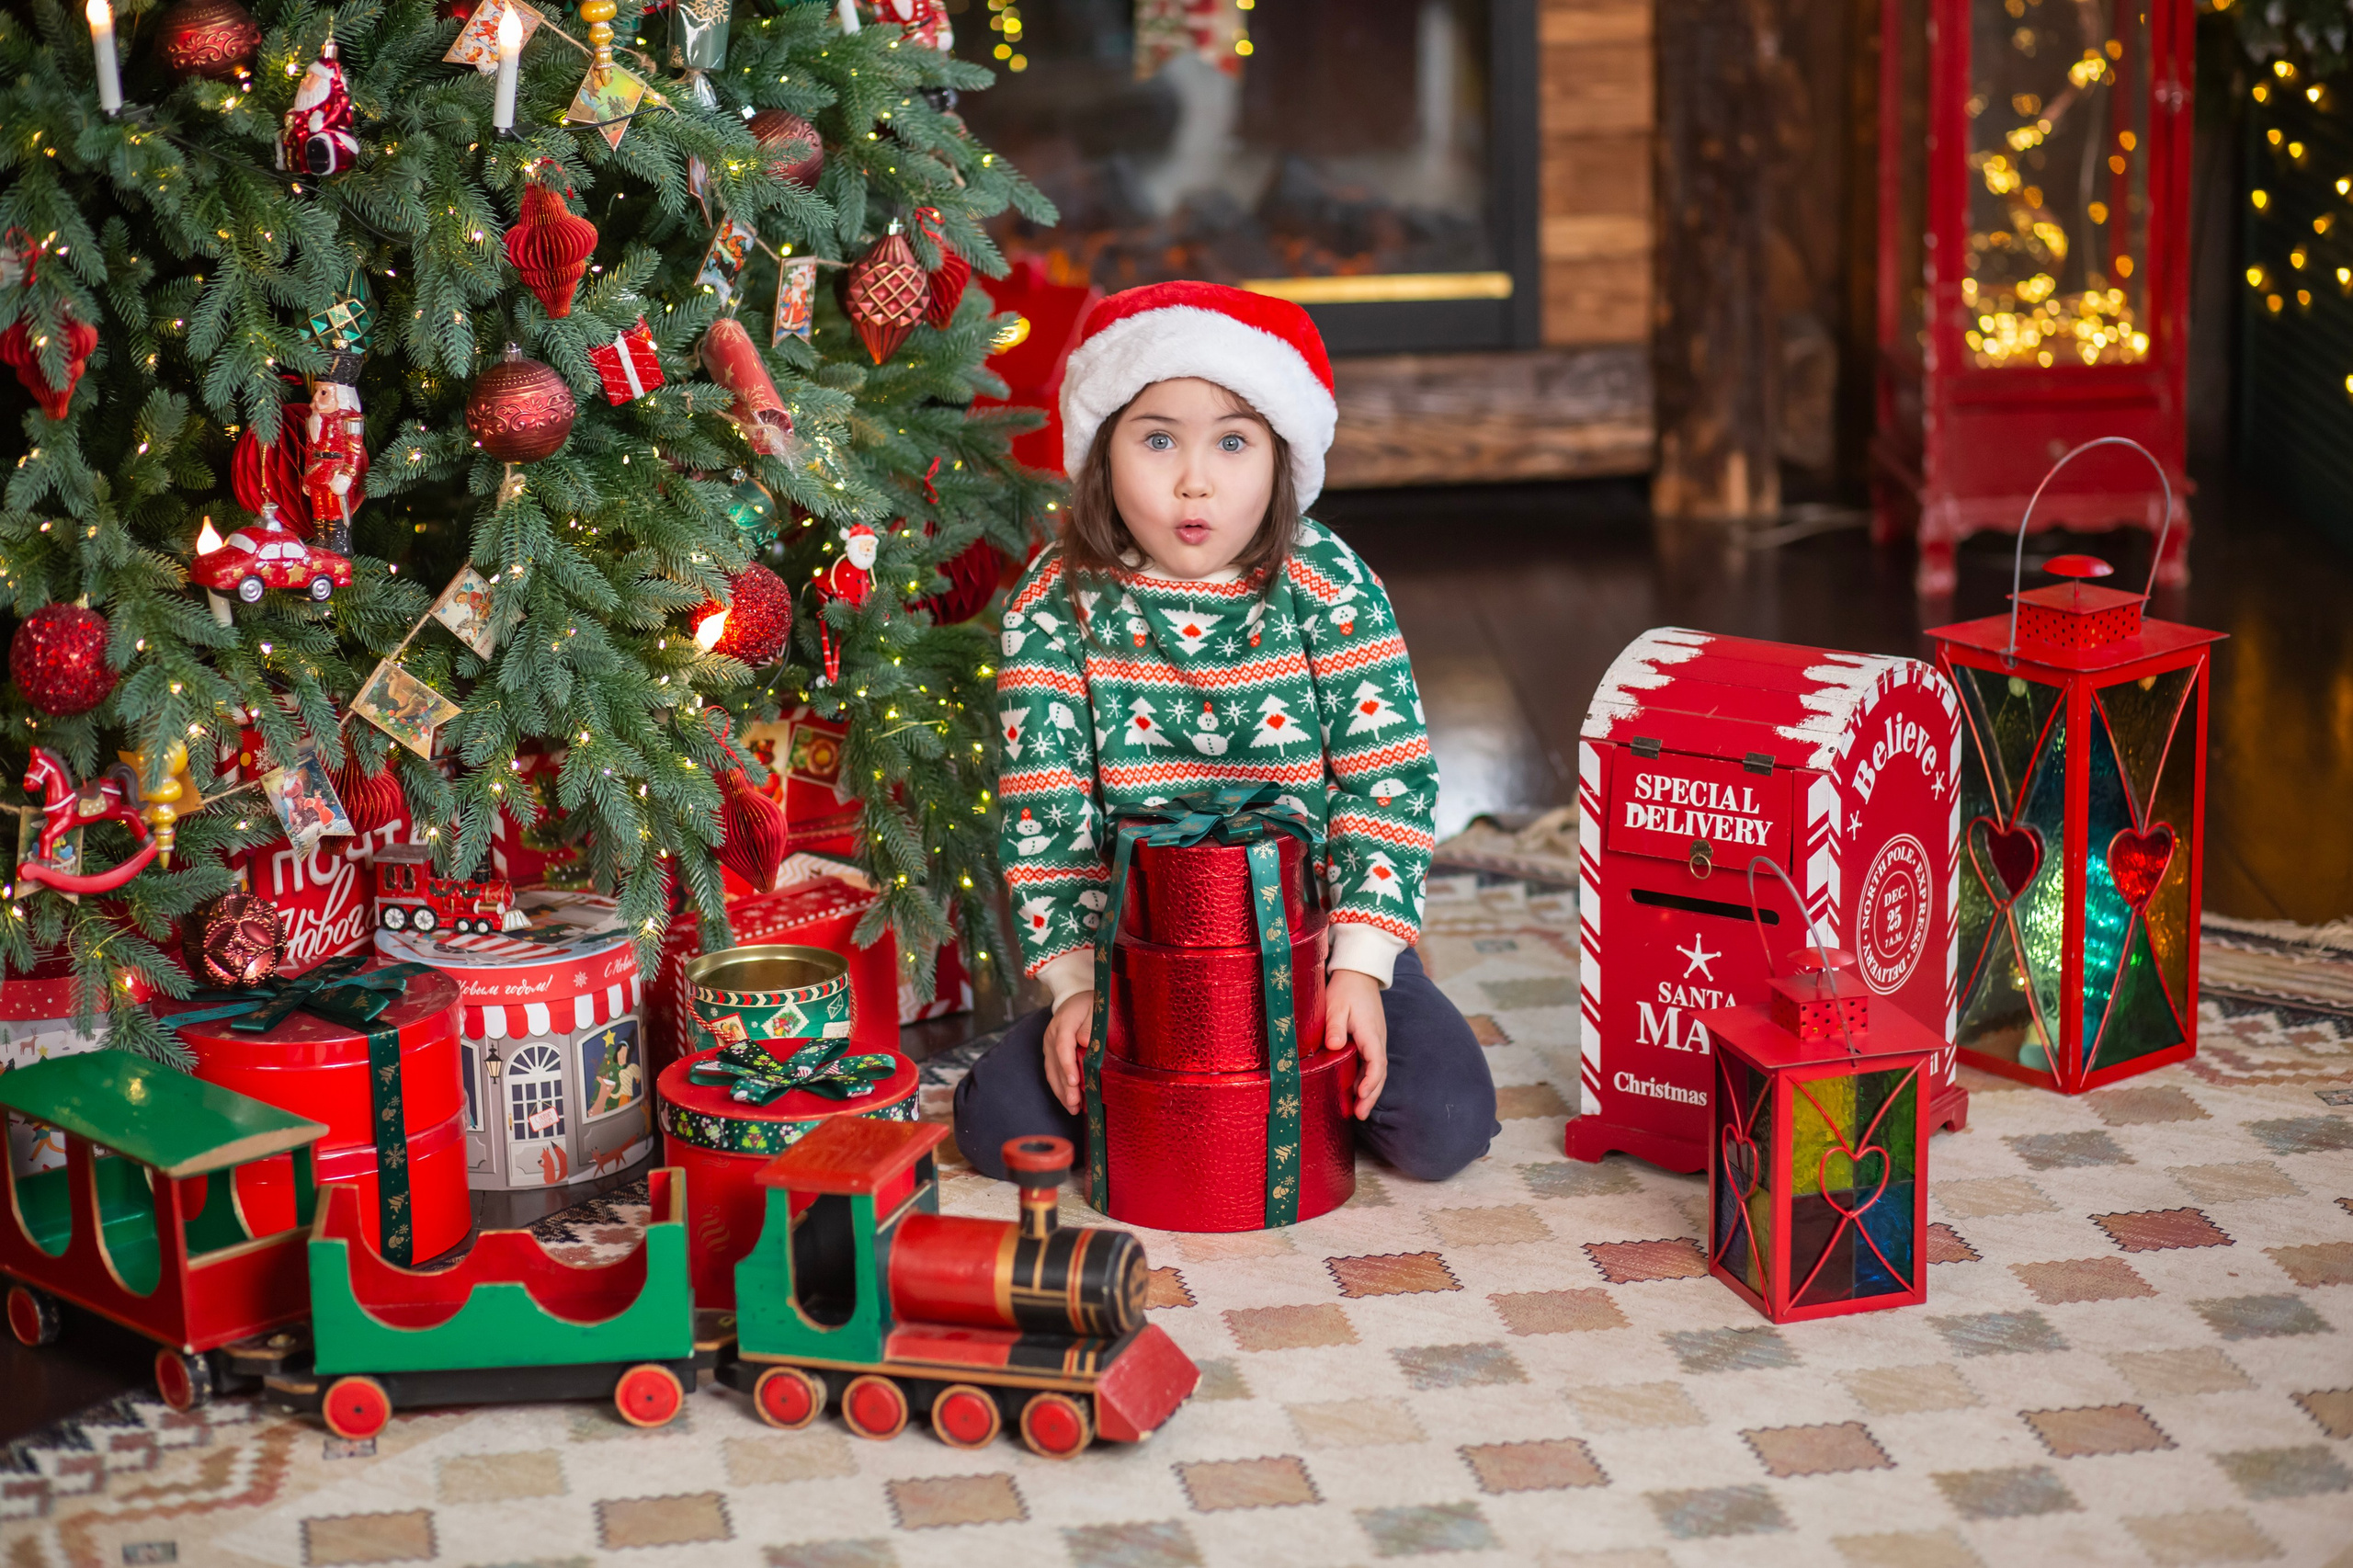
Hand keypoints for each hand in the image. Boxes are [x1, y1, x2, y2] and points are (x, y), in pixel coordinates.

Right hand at [1042, 990, 1094, 1114]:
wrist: (1075, 999)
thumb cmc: (1090, 1004)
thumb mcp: (1095, 1008)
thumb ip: (1090, 1025)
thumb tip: (1085, 1042)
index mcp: (1064, 1022)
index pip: (1063, 1046)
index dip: (1068, 1065)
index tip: (1074, 1081)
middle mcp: (1052, 1035)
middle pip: (1056, 1063)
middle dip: (1065, 1086)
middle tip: (1074, 1103)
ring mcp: (1049, 1045)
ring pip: (1052, 1071)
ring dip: (1061, 1092)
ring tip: (1073, 1109)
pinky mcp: (1050, 1053)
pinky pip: (1052, 1072)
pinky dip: (1059, 1088)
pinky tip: (1068, 1101)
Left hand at [1324, 969, 1387, 1119]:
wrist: (1359, 974)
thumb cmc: (1346, 989)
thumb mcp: (1336, 1005)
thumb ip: (1335, 1026)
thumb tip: (1334, 1046)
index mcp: (1371, 1033)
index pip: (1376, 1062)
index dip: (1370, 1081)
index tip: (1361, 1095)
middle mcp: (1378, 1039)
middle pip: (1379, 1073)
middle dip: (1371, 1096)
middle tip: (1359, 1115)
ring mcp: (1376, 1041)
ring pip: (1377, 1071)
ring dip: (1369, 1091)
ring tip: (1358, 1112)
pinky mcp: (1371, 1040)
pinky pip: (1372, 1065)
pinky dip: (1367, 1080)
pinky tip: (1356, 1092)